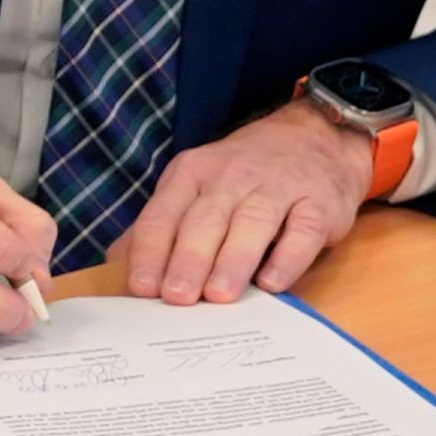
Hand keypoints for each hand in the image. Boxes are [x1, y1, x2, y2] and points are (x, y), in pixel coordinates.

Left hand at [108, 99, 378, 300]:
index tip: (142, 288)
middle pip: (205, 220)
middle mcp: (232, 177)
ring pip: (252, 223)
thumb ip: (162, 224)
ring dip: (233, 260)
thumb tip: (116, 262)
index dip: (151, 252)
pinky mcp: (318, 204)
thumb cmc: (245, 176)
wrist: (316, 138)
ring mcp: (278, 188)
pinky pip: (302, 231)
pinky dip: (287, 258)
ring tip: (219, 295)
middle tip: (177, 297)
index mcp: (192, 175)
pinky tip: (273, 283)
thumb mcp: (196, 186)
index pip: (163, 215)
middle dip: (188, 259)